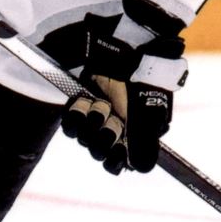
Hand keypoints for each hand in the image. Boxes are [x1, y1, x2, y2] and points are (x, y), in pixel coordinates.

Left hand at [62, 24, 187, 174]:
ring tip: (102, 103)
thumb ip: (145, 142)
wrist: (128, 53)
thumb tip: (141, 168)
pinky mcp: (82, 104)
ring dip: (92, 120)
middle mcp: (113, 130)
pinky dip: (76, 113)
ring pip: (83, 137)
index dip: (114, 160)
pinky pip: (70, 122)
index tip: (117, 147)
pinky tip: (87, 100)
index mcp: (133, 136)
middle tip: (112, 118)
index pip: (117, 163)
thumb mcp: (149, 113)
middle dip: (104, 135)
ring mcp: (96, 117)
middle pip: (98, 151)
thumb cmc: (143, 83)